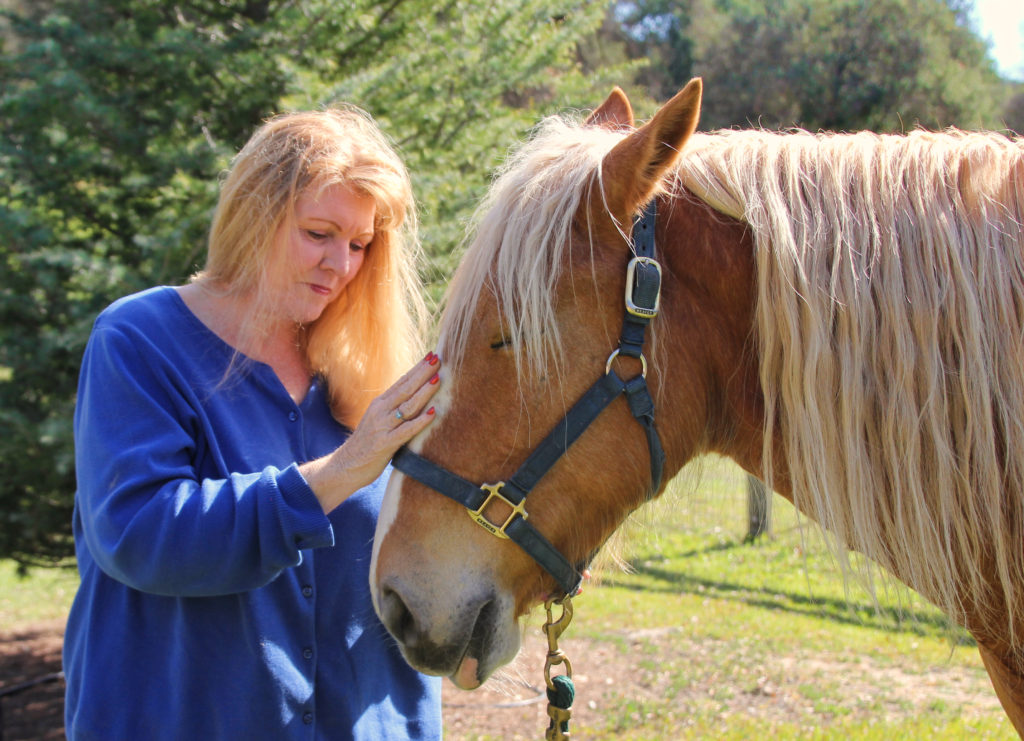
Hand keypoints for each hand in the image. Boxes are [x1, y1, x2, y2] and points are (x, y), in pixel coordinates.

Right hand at [300, 352, 441, 512]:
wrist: (346, 466)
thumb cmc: (368, 444)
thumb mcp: (379, 420)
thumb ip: (394, 409)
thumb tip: (415, 397)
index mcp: (380, 404)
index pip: (402, 382)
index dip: (417, 368)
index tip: (431, 355)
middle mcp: (380, 411)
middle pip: (405, 389)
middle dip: (423, 373)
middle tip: (438, 359)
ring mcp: (382, 427)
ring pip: (407, 406)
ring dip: (424, 392)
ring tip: (438, 380)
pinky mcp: (385, 444)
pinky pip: (406, 431)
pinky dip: (420, 421)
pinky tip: (433, 413)